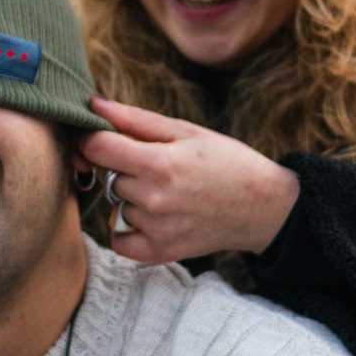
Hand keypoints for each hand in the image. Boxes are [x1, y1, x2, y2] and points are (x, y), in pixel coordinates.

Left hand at [81, 95, 299, 263]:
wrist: (263, 207)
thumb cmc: (226, 161)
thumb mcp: (186, 131)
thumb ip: (135, 119)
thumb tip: (92, 103)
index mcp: (160, 164)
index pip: (97, 147)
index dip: (93, 137)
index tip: (103, 136)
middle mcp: (154, 200)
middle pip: (106, 175)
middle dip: (119, 165)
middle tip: (151, 163)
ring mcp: (156, 229)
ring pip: (115, 204)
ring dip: (128, 195)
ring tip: (163, 189)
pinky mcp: (159, 252)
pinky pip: (119, 238)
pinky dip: (126, 226)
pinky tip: (149, 214)